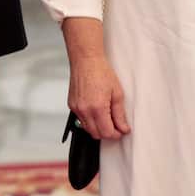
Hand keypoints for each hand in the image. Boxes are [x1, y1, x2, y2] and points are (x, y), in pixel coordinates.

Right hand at [62, 17, 129, 139]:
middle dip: (108, 133)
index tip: (122, 130)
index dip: (117, 134)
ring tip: (106, 117)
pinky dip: (90, 121)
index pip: (107, 133)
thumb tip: (123, 128)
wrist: (86, 60)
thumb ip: (120, 114)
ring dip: (98, 128)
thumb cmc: (101, 72)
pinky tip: (96, 111)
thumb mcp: (117, 93)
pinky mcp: (71, 105)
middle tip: (116, 125)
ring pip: (88, 129)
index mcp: (97, 108)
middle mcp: (84, 110)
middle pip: (97, 134)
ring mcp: (76, 108)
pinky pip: (81, 120)